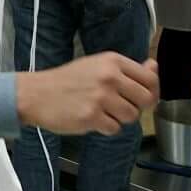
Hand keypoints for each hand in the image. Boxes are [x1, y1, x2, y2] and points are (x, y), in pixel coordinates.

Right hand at [17, 52, 155, 137]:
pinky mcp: (91, 116)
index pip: (150, 79)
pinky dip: (106, 128)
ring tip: (104, 113)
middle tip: (122, 108)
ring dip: (121, 119)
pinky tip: (93, 119)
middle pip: (146, 99)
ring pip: (131, 116)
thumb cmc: (67, 81)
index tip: (144, 98)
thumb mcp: (99, 65)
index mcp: (113, 61)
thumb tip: (154, 67)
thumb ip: (128, 69)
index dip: (152, 92)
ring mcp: (100, 97)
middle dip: (138, 108)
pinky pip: (114, 128)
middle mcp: (109, 77)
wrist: (36, 94)